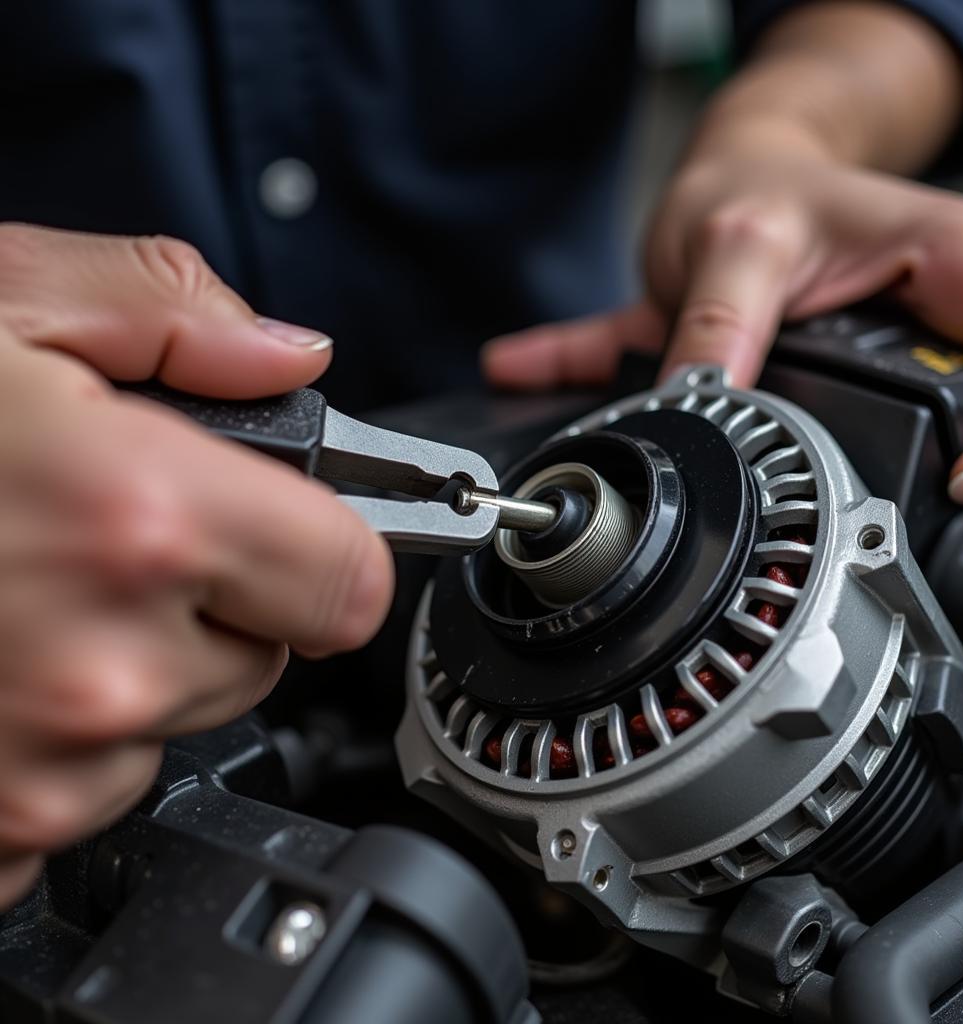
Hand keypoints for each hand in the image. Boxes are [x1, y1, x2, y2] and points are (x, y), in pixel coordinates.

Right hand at [0, 225, 393, 905]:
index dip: (326, 548)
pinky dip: (50, 746)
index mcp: (139, 522)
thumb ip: (174, 314)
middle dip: (215, 602)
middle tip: (105, 542)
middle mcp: (103, 670)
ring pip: (173, 727)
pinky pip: (83, 799)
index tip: (293, 531)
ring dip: (126, 672)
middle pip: (268, 655)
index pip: (351, 582)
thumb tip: (287, 356)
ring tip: (17, 600)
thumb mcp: (2, 300)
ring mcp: (40, 776)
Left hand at [483, 152, 962, 504]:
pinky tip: (928, 493)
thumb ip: (719, 325)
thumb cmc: (752, 190)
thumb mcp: (732, 246)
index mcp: (962, 257)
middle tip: (958, 502)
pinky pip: (939, 425)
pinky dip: (933, 465)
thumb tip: (701, 407)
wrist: (735, 180)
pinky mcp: (899, 374)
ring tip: (937, 511)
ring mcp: (937, 343)